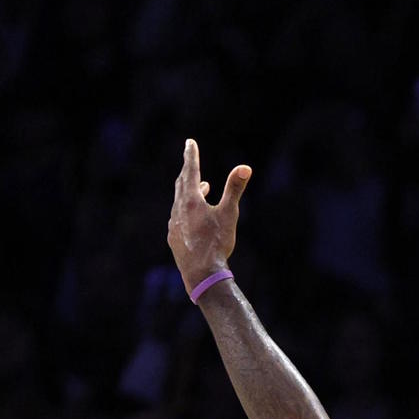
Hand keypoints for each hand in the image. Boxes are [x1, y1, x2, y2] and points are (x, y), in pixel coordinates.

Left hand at [168, 138, 251, 286]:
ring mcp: (174, 225)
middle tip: (190, 160)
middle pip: (181, 184)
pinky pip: (178, 218)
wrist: (202, 275)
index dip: (191, 155)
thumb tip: (245, 167)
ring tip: (203, 188)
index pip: (190, 170)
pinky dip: (185, 210)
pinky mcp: (174, 239)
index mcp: (190, 200)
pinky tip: (193, 218)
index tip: (189, 143)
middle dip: (188, 171)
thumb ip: (235, 189)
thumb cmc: (217, 243)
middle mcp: (178, 210)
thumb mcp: (229, 214)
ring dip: (189, 192)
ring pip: (179, 202)